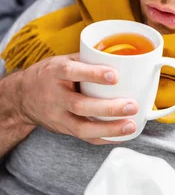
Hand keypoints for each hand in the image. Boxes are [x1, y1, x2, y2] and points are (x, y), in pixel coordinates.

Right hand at [16, 54, 137, 143]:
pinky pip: (84, 137)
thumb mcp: (62, 60)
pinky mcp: (62, 129)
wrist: (22, 96)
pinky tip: (122, 135)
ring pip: (81, 127)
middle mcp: (54, 96)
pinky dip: (104, 138)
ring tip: (130, 125)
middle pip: (80, 105)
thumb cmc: (49, 75)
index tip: (115, 75)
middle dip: (108, 108)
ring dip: (109, 128)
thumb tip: (119, 56)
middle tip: (131, 106)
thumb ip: (87, 59)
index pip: (72, 72)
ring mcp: (57, 116)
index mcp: (54, 72)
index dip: (93, 74)